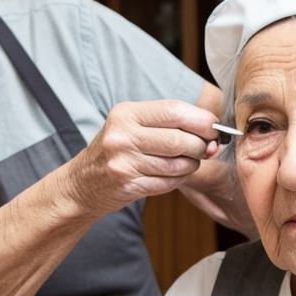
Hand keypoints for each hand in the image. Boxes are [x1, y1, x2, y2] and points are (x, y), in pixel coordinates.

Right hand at [65, 99, 218, 213]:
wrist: (81, 184)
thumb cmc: (115, 151)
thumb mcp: (132, 126)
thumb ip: (169, 124)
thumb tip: (214, 133)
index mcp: (125, 114)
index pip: (175, 111)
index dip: (202, 121)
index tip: (214, 129)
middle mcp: (121, 136)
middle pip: (180, 139)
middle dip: (201, 147)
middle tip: (204, 150)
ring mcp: (123, 162)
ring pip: (178, 164)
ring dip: (191, 165)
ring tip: (184, 163)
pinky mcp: (128, 184)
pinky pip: (169, 182)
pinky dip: (177, 179)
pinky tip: (169, 176)